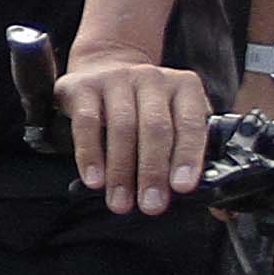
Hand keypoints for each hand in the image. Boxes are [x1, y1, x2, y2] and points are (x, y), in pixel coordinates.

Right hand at [57, 41, 209, 215]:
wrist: (104, 69)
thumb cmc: (144, 108)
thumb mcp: (172, 117)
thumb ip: (183, 144)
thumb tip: (183, 188)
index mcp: (183, 86)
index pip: (190, 123)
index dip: (187, 156)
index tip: (182, 187)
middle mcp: (152, 78)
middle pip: (155, 127)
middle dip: (153, 172)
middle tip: (151, 205)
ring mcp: (116, 78)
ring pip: (122, 127)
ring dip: (122, 171)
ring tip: (121, 202)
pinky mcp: (83, 86)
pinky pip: (87, 123)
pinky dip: (90, 155)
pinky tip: (94, 180)